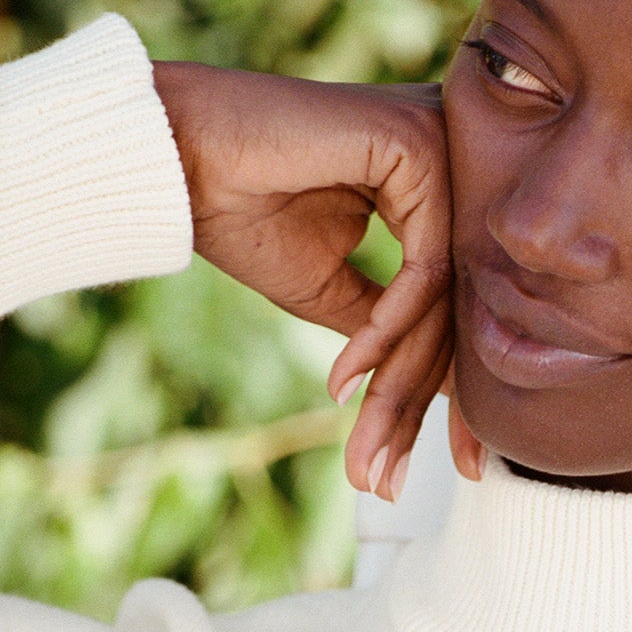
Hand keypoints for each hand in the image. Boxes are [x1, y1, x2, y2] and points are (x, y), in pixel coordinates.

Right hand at [152, 61, 451, 498]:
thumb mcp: (333, 291)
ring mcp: (444, 150)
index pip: (461, 306)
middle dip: (422, 408)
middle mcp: (456, 165)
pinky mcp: (420, 148)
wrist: (171, 152)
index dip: (453, 396)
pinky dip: (385, 331)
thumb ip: (394, 329)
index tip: (457, 468)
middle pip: (458, 307)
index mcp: (439, 193)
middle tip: (396, 483)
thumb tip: (447, 393)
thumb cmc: (241, 212)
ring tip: (365, 453)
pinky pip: (423, 265)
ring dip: (395, 385)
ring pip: (444, 297)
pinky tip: (345, 378)